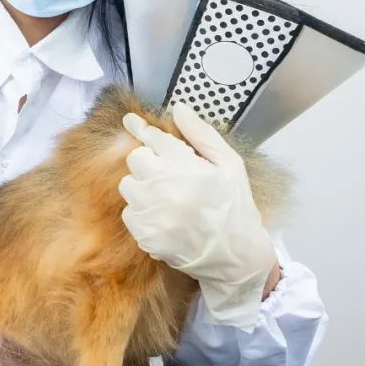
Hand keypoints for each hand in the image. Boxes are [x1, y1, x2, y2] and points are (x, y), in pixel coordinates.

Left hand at [118, 101, 276, 330]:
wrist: (236, 257)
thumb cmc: (234, 206)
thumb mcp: (230, 165)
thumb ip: (201, 135)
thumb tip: (178, 108)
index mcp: (184, 165)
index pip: (151, 138)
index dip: (140, 128)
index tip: (130, 121)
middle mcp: (162, 186)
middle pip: (135, 160)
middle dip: (149, 163)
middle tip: (169, 174)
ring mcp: (150, 212)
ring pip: (128, 186)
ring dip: (143, 188)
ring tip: (168, 198)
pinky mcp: (144, 235)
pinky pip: (129, 213)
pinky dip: (142, 213)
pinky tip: (164, 219)